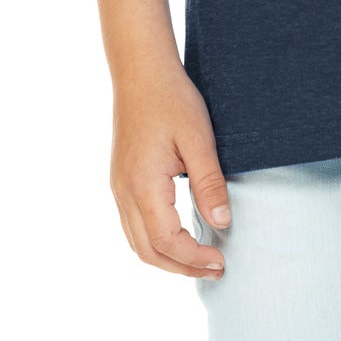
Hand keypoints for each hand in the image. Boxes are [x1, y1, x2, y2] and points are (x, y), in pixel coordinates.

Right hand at [109, 55, 232, 277]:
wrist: (140, 72)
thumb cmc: (171, 99)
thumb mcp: (199, 138)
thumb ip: (209, 183)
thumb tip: (222, 223)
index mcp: (143, 184)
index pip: (167, 242)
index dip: (194, 259)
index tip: (221, 261)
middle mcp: (124, 192)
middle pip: (148, 251)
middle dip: (181, 267)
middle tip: (215, 268)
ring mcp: (118, 187)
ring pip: (137, 242)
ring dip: (166, 258)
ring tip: (199, 258)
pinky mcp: (120, 180)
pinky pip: (132, 225)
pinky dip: (154, 241)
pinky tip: (178, 235)